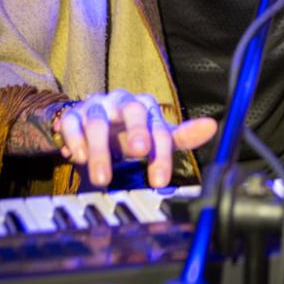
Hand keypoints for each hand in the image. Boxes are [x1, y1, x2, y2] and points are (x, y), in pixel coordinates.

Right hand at [57, 90, 216, 187]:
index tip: (160, 180)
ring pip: (98, 122)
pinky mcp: (73, 115)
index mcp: (147, 107)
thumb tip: (212, 127)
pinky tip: (78, 158)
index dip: (161, 154)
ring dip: (100, 149)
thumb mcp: (155, 136)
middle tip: (139, 152)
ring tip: (102, 178)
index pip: (159, 128)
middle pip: (133, 110)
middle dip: (137, 131)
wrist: (92, 125)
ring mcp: (98, 107)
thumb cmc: (128, 132)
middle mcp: (124, 102)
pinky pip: (71, 123)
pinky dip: (74, 140)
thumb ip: (181, 136)